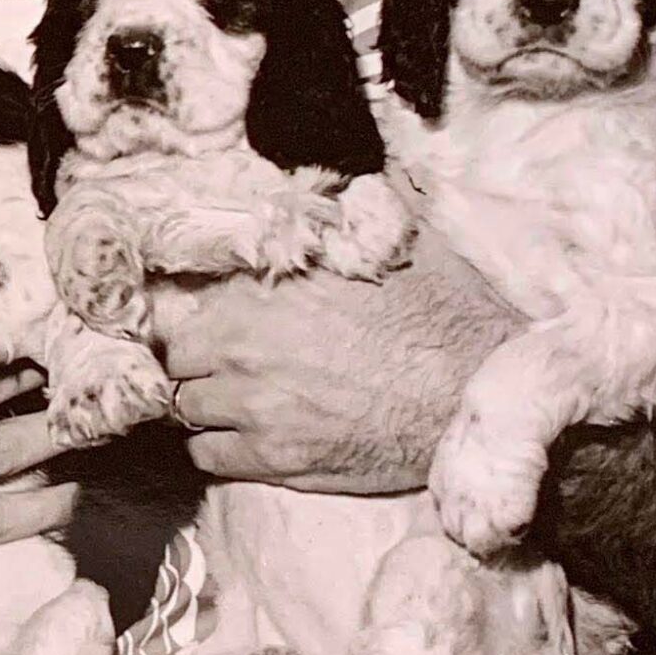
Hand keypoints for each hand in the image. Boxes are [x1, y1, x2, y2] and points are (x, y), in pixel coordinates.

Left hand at [149, 223, 514, 490]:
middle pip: (179, 359)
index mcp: (263, 290)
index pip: (189, 304)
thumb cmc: (441, 314)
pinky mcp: (276, 459)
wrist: (477, 390)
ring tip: (233, 405)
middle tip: (224, 367)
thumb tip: (335, 195)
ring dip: (204, 406)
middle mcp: (245, 348)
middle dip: (197, 361)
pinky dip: (218, 449)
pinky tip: (243, 440)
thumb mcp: (390, 242)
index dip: (205, 316)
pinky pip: (209, 457)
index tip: (218, 325)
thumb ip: (339, 222)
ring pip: (186, 410)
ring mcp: (256, 408)